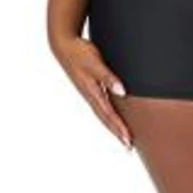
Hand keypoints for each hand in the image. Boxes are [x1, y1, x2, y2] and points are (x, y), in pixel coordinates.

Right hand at [51, 35, 133, 149]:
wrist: (63, 45)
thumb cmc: (79, 53)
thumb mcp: (94, 63)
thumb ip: (108, 77)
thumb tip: (122, 91)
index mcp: (92, 92)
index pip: (108, 114)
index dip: (119, 128)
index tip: (128, 140)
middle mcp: (90, 96)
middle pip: (105, 119)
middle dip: (117, 132)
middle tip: (128, 147)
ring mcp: (88, 93)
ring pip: (102, 114)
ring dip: (113, 126)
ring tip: (123, 137)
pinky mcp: (88, 88)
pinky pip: (100, 106)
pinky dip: (107, 115)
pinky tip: (111, 117)